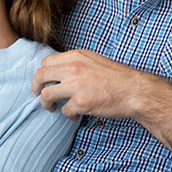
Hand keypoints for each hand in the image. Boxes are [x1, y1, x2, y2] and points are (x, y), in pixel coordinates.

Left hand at [31, 49, 149, 120]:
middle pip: (40, 76)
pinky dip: (68, 114)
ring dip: (46, 103)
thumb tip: (59, 71)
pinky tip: (75, 115)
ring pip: (46, 94)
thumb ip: (76, 63)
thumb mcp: (94, 61)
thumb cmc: (117, 77)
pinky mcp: (81, 102)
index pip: (46, 62)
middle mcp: (73, 68)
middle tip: (37, 95)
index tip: (43, 81)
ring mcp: (76, 85)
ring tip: (51, 108)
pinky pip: (64, 110)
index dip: (42, 73)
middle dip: (35, 87)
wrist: (135, 90)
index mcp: (76, 56)